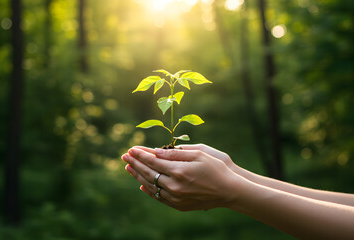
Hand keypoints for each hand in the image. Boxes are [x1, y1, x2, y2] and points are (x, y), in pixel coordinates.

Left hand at [122, 147, 239, 210]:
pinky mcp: (179, 205)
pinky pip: (159, 198)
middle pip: (148, 173)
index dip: (141, 154)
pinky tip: (142, 185)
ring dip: (138, 176)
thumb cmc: (216, 168)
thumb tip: (156, 151)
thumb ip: (176, 153)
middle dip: (135, 163)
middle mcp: (174, 185)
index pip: (153, 160)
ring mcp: (176, 197)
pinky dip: (149, 190)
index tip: (131, 148)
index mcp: (179, 170)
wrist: (229, 191)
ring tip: (129, 168)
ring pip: (151, 186)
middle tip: (125, 156)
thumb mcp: (199, 154)